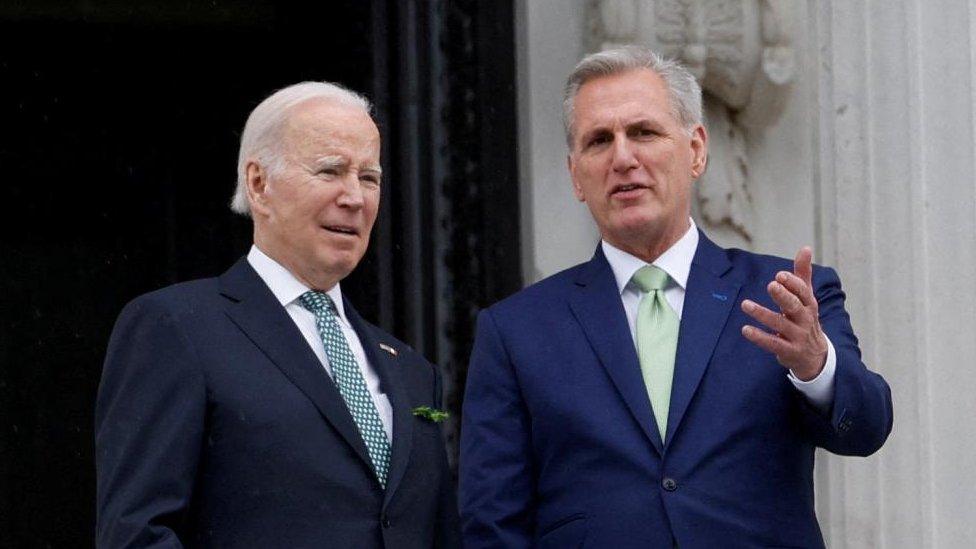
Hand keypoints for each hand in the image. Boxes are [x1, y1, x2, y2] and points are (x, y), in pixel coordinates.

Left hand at [740, 246, 827, 380]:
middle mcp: (805, 319)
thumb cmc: (805, 319)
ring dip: (763, 314)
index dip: (793, 284)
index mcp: (809, 304)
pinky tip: (745, 329)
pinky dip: (759, 337)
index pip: (804, 292)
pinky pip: (773, 343)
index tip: (779, 275)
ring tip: (745, 304)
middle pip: (795, 306)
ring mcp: (797, 336)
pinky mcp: (788, 351)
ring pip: (780, 324)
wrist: (815, 356)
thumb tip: (805, 248)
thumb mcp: (806, 298)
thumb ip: (802, 274)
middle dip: (783, 296)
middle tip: (771, 285)